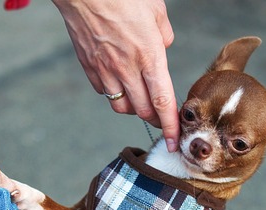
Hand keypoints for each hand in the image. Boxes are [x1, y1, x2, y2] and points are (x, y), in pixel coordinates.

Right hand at [51, 0, 179, 150]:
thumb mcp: (155, 9)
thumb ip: (163, 34)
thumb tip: (164, 47)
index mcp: (149, 55)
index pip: (163, 101)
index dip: (170, 126)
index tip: (175, 141)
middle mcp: (127, 68)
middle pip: (144, 110)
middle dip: (155, 119)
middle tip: (161, 118)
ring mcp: (106, 70)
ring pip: (123, 107)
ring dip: (134, 109)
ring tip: (140, 99)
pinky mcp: (90, 67)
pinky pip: (105, 92)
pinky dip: (114, 94)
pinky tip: (119, 82)